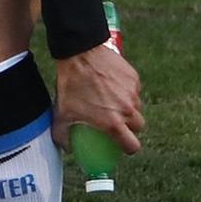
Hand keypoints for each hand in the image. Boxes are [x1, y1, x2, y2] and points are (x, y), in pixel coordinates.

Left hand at [54, 40, 145, 156]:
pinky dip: (126, 91)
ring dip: (128, 108)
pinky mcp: (134, 78)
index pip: (132, 146)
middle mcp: (128, 109)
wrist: (80, 53)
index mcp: (113, 123)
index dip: (129, 148)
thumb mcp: (62, 112)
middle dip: (131, 128)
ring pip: (137, 107)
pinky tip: (111, 86)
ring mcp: (133, 93)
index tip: (122, 145)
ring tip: (112, 102)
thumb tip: (67, 148)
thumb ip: (62, 134)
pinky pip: (134, 90)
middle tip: (117, 122)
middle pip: (138, 126)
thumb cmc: (70, 84)